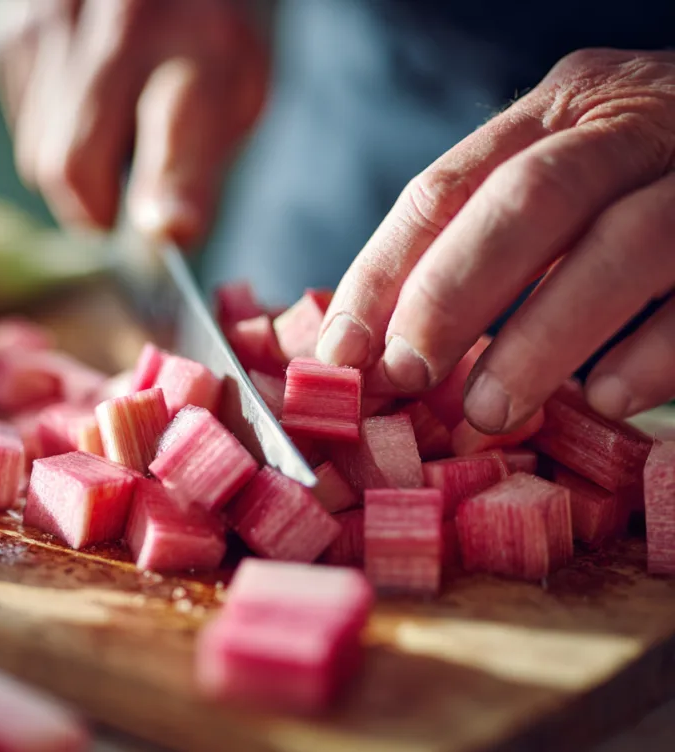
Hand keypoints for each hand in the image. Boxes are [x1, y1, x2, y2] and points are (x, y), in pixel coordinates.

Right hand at [0, 0, 269, 245]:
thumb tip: (163, 236)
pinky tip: (86, 99)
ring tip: (115, 130)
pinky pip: (21, 122)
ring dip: (75, 169)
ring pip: (36, 153)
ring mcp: (53, 16)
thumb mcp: (240, 93)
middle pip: (71, 165)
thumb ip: (198, 168)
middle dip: (95, 210)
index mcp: (202, 45)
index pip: (176, 131)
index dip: (169, 190)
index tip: (168, 230)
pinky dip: (52, 132)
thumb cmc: (210, 31)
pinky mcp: (14, 23)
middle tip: (122, 209)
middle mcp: (120, 22)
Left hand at [315, 48, 674, 431]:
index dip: (383, 273)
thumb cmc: (641, 184)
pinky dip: (653, 352)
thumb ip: (488, 237)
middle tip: (407, 375)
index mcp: (561, 108)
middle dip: (452, 294)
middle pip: (530, 200)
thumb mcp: (561, 181)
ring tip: (489, 410)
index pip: (446, 187)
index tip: (341, 352)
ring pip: (626, 244)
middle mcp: (635, 123)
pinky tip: (604, 398)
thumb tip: (380, 342)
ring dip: (544, 337)